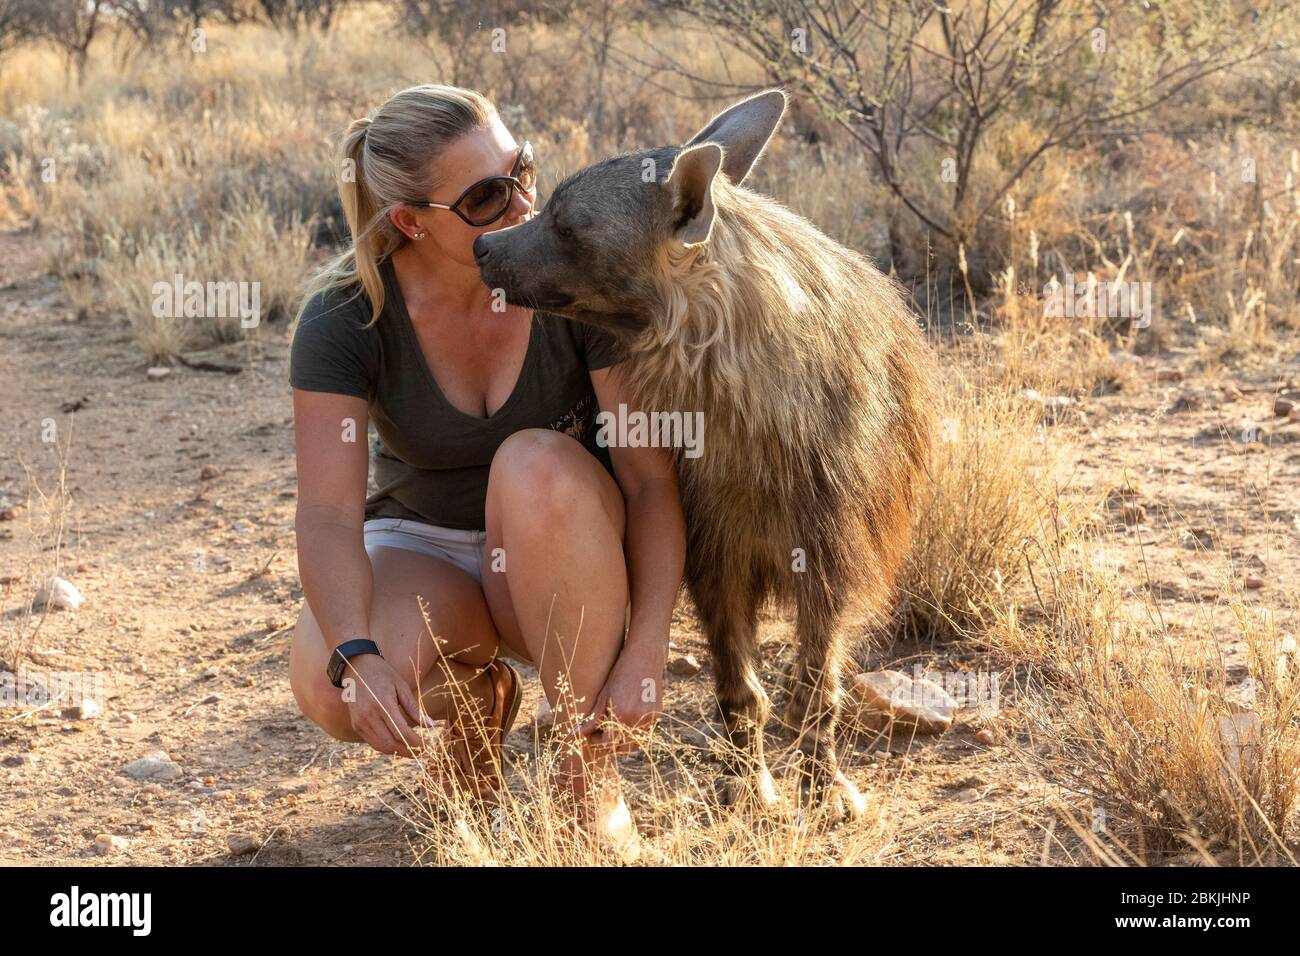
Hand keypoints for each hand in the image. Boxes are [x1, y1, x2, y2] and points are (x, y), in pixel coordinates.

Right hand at [342, 653, 427, 756]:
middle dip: (408, 751)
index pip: (401, 732)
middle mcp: (369, 716)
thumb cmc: (383, 674)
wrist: (356, 667)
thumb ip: (415, 708)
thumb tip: (430, 725)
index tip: (426, 746)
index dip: (415, 743)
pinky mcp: (356, 725)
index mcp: (382, 704)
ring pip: (381, 746)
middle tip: (422, 752)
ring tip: (412, 750)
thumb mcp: (402, 686)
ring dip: (398, 751)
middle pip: (391, 743)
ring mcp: (360, 722)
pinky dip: (386, 746)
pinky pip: (373, 742)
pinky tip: (398, 744)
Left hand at [576, 639, 665, 754]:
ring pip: (635, 741)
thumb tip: (577, 734)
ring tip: (613, 729)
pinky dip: (634, 730)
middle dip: (611, 744)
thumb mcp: (604, 695)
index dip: (598, 741)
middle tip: (601, 735)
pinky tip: (626, 719)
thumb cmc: (620, 673)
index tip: (592, 736)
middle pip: (623, 747)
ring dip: (624, 740)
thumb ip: (593, 718)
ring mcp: (649, 719)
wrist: (645, 657)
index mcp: (622, 715)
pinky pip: (643, 731)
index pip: (608, 742)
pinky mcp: (657, 715)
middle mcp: (637, 720)